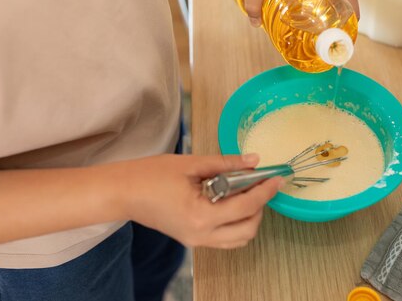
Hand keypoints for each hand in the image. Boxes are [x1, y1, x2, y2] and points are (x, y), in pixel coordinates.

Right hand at [116, 153, 283, 248]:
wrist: (123, 192)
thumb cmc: (151, 175)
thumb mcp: (192, 164)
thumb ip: (226, 163)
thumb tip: (254, 160)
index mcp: (201, 216)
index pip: (246, 206)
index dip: (266, 191)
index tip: (278, 178)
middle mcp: (202, 235)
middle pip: (248, 230)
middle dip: (260, 206)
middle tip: (260, 183)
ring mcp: (197, 241)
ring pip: (238, 239)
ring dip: (250, 217)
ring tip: (246, 191)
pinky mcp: (192, 240)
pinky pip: (225, 238)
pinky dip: (236, 223)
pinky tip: (231, 201)